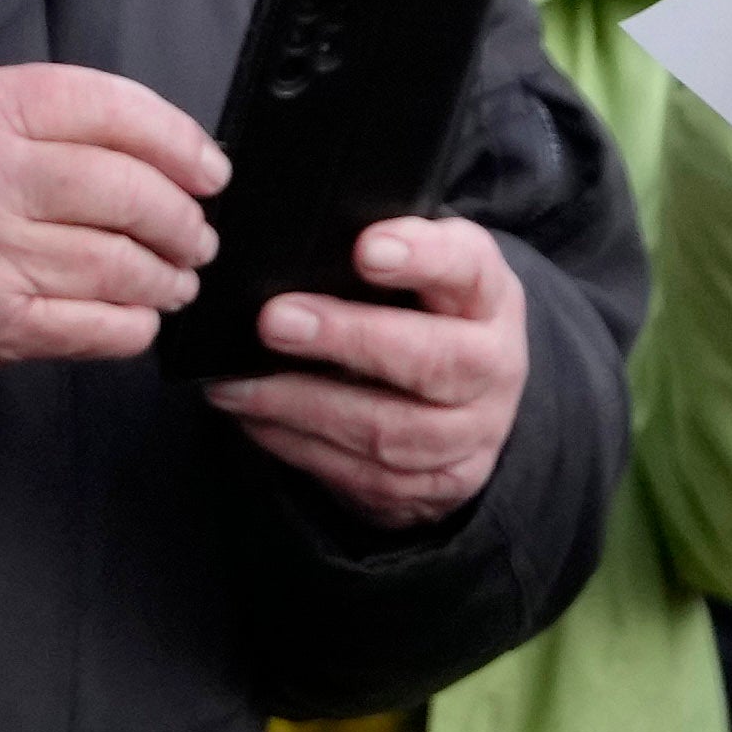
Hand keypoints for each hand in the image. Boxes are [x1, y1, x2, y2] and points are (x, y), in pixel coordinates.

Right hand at [0, 60, 220, 380]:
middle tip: (197, 234)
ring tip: (175, 277)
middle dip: (183, 220)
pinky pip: (93, 328)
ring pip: (121, 266)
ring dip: (167, 277)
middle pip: (131, 194)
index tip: (212, 170)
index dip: (181, 142)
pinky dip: (132, 325)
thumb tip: (172, 154)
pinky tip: (137, 316)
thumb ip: (59, 120)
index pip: (115, 112)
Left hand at [207, 203, 529, 525]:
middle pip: (433, 359)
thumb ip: (375, 255)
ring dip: (302, 407)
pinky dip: (300, 447)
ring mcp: (474, 432)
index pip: (468, 267)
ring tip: (236, 385)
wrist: (469, 402)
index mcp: (488, 296)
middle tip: (273, 321)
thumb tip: (288, 248)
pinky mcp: (443, 484)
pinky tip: (257, 420)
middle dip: (348, 339)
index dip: (423, 257)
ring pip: (390, 431)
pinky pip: (366, 476)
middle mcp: (495, 365)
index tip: (365, 248)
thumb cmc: (422, 315)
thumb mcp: (421, 274)